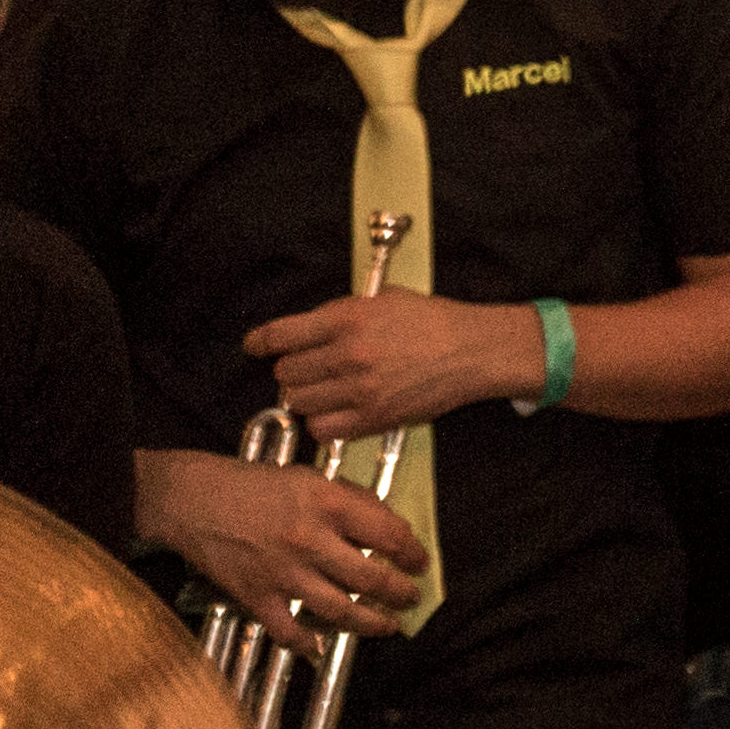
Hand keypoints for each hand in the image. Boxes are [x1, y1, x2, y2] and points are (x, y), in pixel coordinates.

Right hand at [147, 448, 426, 652]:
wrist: (193, 500)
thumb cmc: (255, 485)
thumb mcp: (311, 477)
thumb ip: (351, 501)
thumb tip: (388, 527)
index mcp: (328, 504)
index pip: (388, 534)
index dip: (412, 552)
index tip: (420, 563)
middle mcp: (310, 540)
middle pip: (370, 578)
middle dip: (399, 593)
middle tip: (411, 598)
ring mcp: (283, 572)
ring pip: (339, 610)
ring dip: (370, 623)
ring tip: (387, 625)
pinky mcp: (256, 595)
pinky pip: (289, 630)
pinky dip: (308, 643)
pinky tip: (322, 646)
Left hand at [244, 288, 532, 445]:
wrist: (474, 351)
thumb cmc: (433, 322)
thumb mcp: (384, 299)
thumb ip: (340, 313)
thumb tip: (303, 331)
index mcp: (348, 318)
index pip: (280, 335)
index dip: (260, 342)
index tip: (256, 346)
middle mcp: (349, 354)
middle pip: (285, 372)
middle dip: (293, 369)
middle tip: (311, 367)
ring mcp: (360, 389)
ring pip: (299, 402)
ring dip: (306, 396)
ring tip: (326, 388)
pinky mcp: (373, 418)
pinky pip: (321, 429)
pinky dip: (323, 422)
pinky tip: (338, 409)